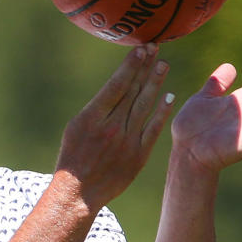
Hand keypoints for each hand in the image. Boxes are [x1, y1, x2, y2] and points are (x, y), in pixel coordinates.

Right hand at [56, 44, 175, 210]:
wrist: (78, 193)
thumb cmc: (73, 157)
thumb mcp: (76, 127)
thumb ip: (97, 108)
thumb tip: (117, 87)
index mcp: (92, 117)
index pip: (116, 85)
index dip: (130, 65)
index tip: (141, 49)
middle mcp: (111, 127)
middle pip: (133, 91)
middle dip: (145, 67)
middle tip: (156, 48)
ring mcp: (126, 141)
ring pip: (144, 106)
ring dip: (155, 84)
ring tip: (163, 65)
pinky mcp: (138, 156)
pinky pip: (152, 130)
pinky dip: (161, 113)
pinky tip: (169, 97)